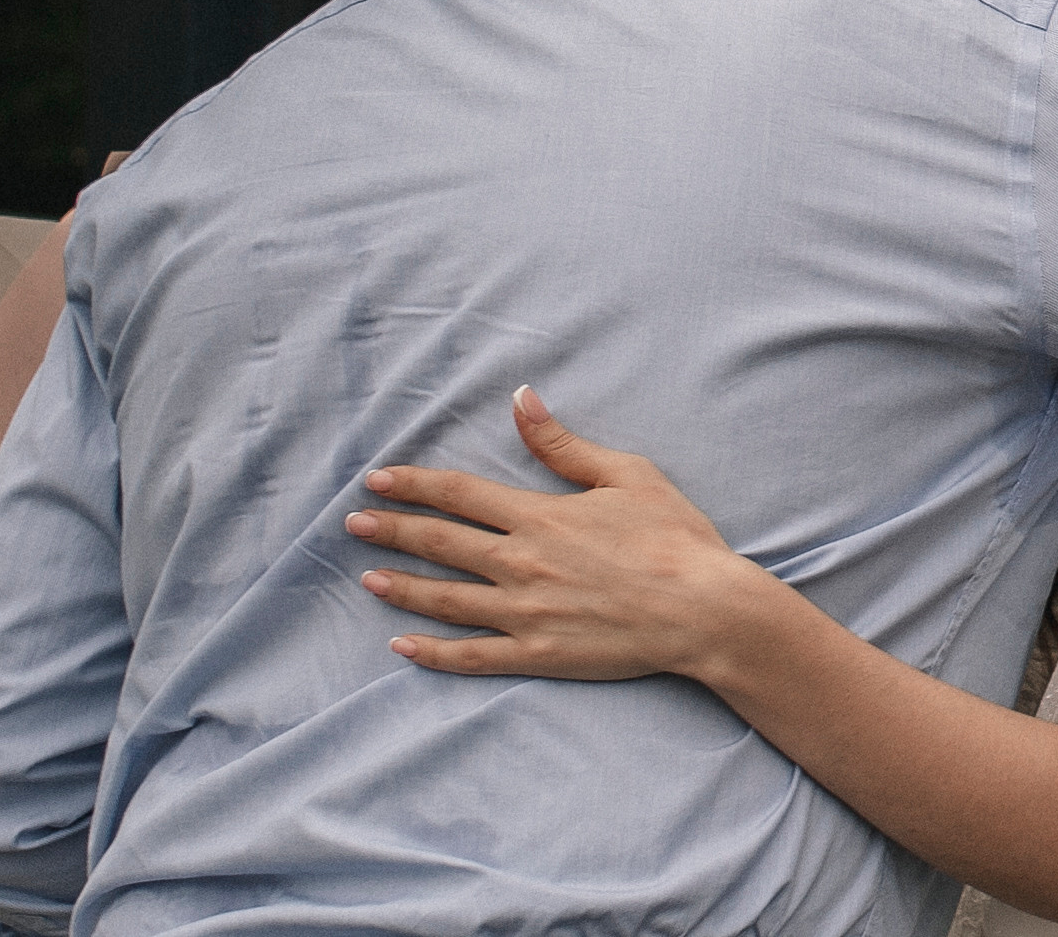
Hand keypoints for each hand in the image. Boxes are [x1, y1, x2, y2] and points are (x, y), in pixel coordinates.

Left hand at [346, 386, 779, 681]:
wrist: (704, 610)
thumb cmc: (674, 538)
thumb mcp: (625, 474)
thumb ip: (563, 443)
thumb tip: (521, 400)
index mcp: (540, 517)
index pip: (459, 494)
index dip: (415, 484)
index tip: (378, 479)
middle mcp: (522, 564)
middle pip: (441, 543)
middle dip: (392, 530)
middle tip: (352, 524)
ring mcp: (525, 615)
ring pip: (446, 600)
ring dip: (402, 587)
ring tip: (367, 577)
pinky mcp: (538, 656)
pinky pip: (472, 657)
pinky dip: (432, 654)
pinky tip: (401, 648)